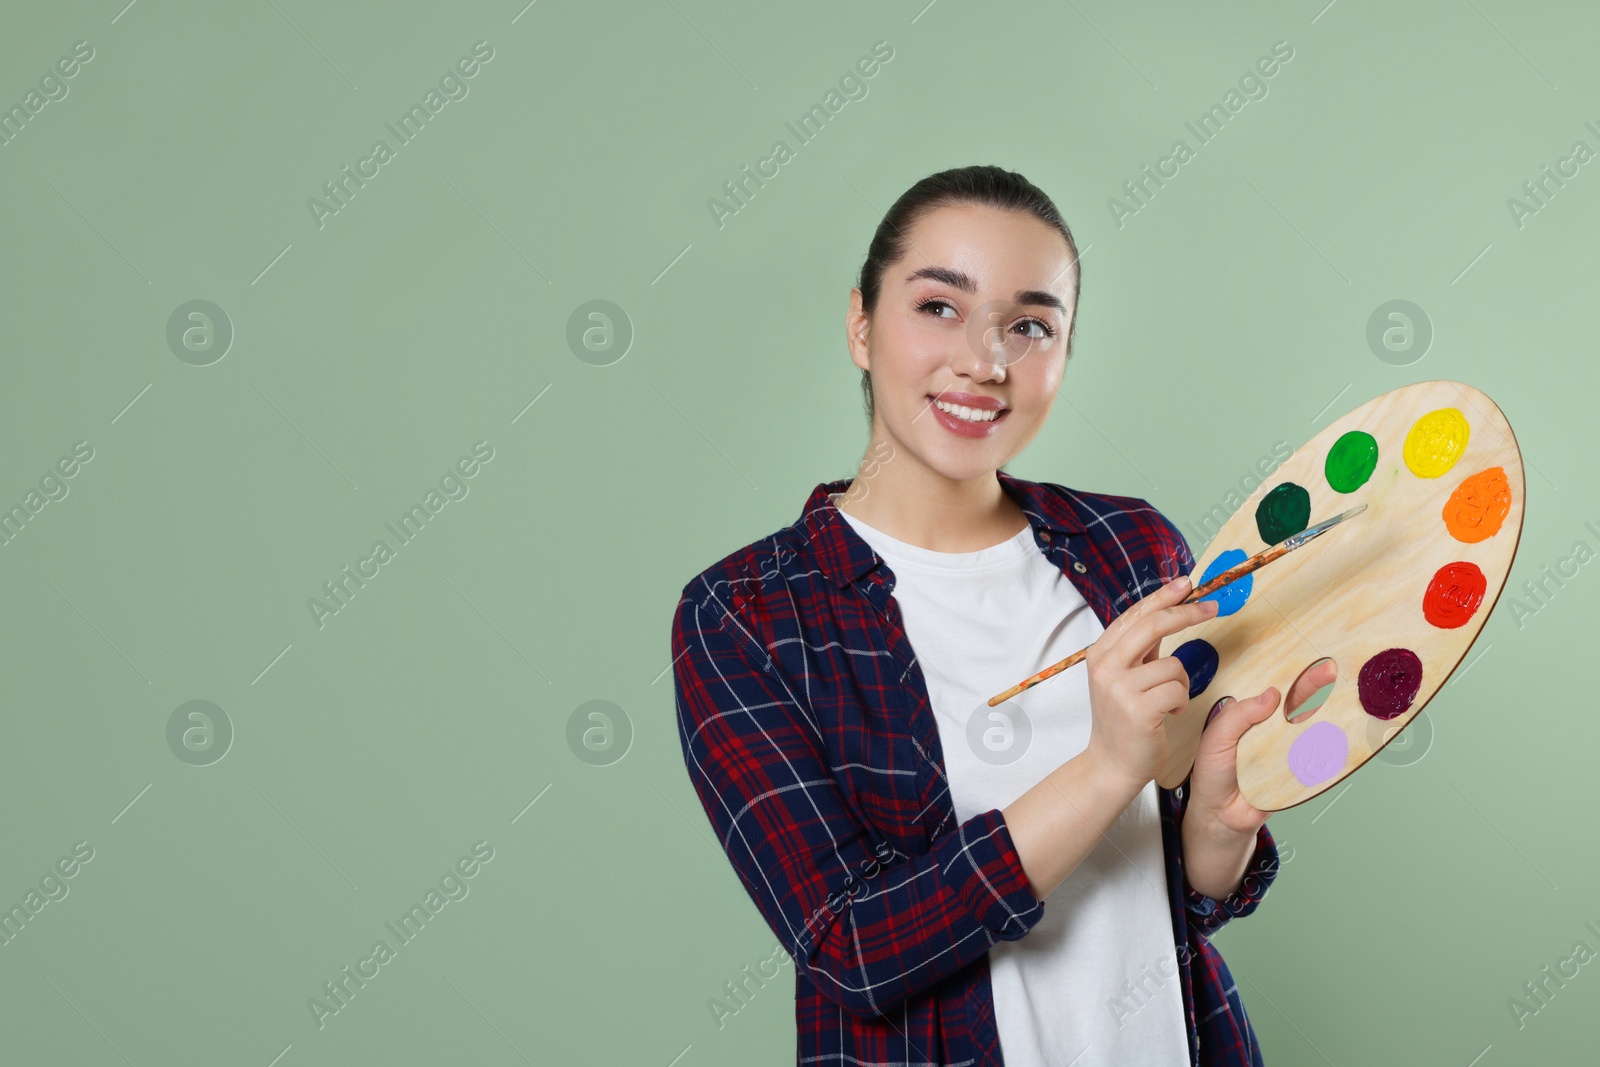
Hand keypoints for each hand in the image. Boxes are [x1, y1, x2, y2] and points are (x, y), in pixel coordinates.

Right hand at [1084, 574, 1219, 788]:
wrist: (1112, 763)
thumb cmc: (1124, 719)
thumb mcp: (1124, 676)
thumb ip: (1141, 647)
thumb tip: (1167, 611)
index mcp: (1100, 653)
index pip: (1135, 614)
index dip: (1163, 597)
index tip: (1187, 583)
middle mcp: (1105, 666)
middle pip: (1152, 625)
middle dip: (1187, 614)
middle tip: (1213, 608)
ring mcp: (1119, 688)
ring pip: (1174, 665)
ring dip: (1181, 684)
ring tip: (1168, 702)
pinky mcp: (1138, 710)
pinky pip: (1178, 690)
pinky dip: (1181, 702)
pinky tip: (1168, 715)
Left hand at [1188, 658, 1335, 835]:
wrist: (1220, 815)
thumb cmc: (1213, 773)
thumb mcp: (1216, 738)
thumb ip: (1238, 716)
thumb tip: (1271, 695)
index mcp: (1255, 716)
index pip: (1280, 693)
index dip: (1297, 678)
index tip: (1316, 665)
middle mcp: (1276, 730)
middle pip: (1302, 707)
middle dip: (1318, 688)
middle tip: (1332, 672)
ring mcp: (1291, 751)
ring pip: (1315, 730)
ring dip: (1330, 716)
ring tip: (1343, 698)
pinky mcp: (1301, 775)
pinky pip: (1320, 761)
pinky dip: (1331, 750)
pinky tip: (1342, 735)